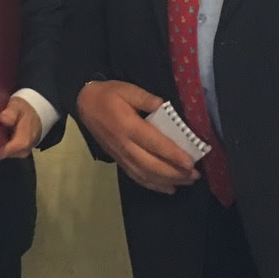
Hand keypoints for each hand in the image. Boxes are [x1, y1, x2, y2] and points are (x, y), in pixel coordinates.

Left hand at [0, 96, 42, 160]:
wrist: (39, 110)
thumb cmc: (26, 108)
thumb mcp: (17, 105)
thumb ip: (11, 113)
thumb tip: (3, 119)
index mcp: (21, 143)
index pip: (0, 153)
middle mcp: (22, 151)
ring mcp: (22, 152)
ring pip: (2, 152)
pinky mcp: (20, 150)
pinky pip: (6, 149)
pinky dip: (0, 143)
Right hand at [76, 80, 198, 193]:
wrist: (84, 104)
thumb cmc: (108, 95)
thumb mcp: (127, 89)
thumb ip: (146, 98)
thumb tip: (166, 107)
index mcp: (128, 126)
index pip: (154, 144)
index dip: (173, 155)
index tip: (191, 163)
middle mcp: (125, 145)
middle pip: (152, 164)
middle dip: (175, 172)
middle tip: (195, 175)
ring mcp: (121, 155)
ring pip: (145, 174)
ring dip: (167, 181)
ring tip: (186, 182)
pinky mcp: (118, 160)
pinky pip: (136, 177)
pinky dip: (153, 185)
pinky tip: (168, 188)